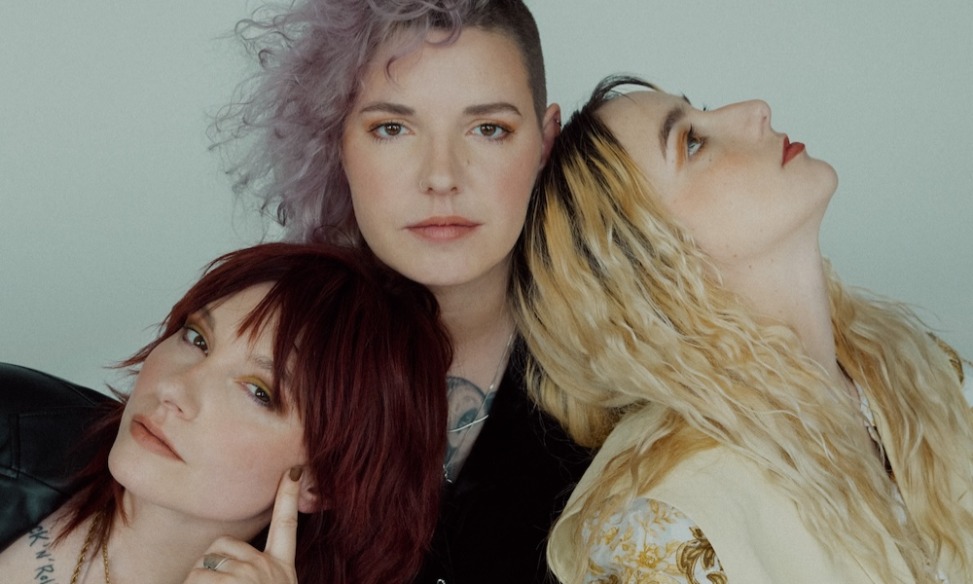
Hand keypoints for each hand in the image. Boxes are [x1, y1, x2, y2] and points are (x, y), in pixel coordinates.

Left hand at [183, 467, 301, 583]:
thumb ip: (258, 569)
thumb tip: (228, 555)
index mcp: (282, 568)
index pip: (286, 524)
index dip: (289, 496)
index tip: (293, 471)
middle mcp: (267, 567)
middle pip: (226, 542)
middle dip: (212, 561)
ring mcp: (248, 573)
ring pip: (206, 561)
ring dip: (199, 580)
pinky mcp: (229, 581)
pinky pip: (196, 576)